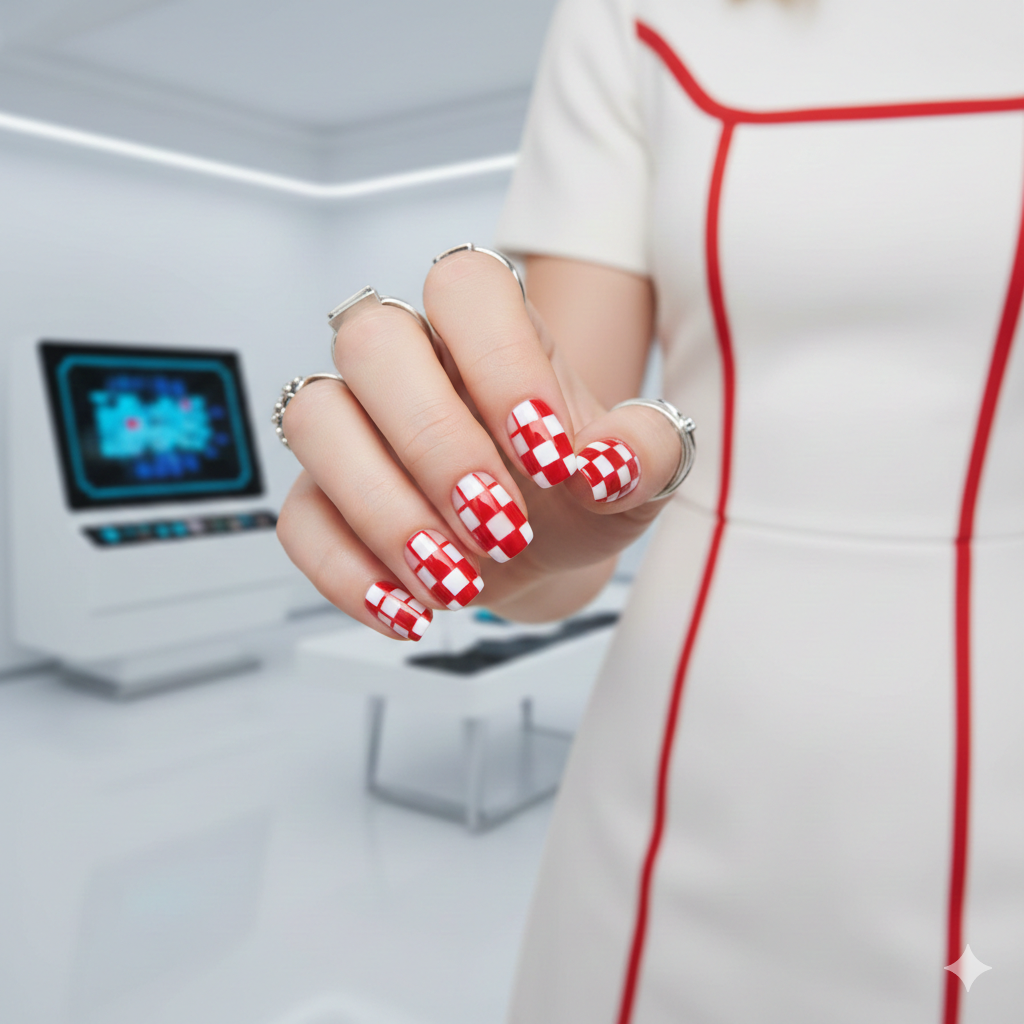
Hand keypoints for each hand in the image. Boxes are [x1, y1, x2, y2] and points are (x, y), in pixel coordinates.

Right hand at [276, 248, 682, 639]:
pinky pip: (299, 519)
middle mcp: (410, 361)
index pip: (465, 286)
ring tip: (458, 582)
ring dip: (385, 511)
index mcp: (490, 330)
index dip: (500, 363)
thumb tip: (611, 464)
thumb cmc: (578, 493)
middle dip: (436, 444)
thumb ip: (647, 454)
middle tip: (502, 527)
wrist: (544, 551)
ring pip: (316, 420)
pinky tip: (412, 610)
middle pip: (371, 341)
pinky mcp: (322, 496)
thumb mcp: (636, 477)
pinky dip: (350, 574)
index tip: (551, 458)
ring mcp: (355, 425)